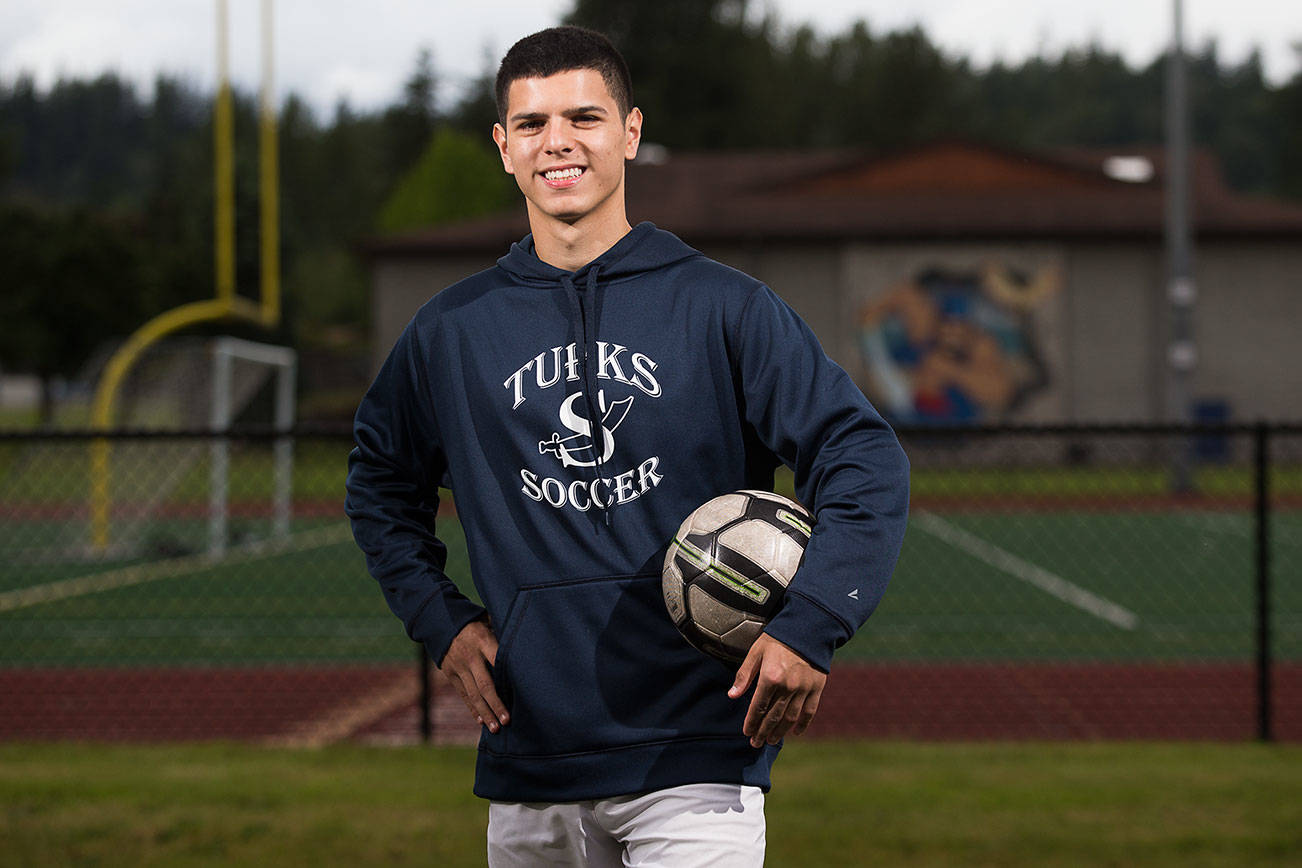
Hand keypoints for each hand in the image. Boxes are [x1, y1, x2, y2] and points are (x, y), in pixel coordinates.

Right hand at [440, 617, 509, 732]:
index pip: (497, 660)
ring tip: (495, 728)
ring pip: (473, 694)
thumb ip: (502, 631)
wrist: (440, 622)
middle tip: (507, 721)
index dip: (507, 678)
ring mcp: (458, 667)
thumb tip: (524, 638)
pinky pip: (463, 694)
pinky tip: (481, 720)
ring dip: (484, 713)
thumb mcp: (488, 620)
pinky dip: (472, 708)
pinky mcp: (450, 674)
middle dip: (496, 705)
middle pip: (484, 685)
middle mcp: (470, 657)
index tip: (519, 693)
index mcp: (483, 641)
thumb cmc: (473, 621)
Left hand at [728, 634, 826, 747]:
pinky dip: (803, 724)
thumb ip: (744, 675)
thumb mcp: (756, 652)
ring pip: (790, 717)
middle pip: (773, 716)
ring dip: (779, 731)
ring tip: (771, 740)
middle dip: (763, 732)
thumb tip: (732, 696)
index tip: (746, 732)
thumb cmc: (778, 639)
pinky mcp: (816, 688)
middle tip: (756, 743)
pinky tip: (795, 732)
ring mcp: (803, 688)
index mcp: (770, 677)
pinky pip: (809, 711)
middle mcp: (788, 686)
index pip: (758, 707)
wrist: (808, 629)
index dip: (751, 722)